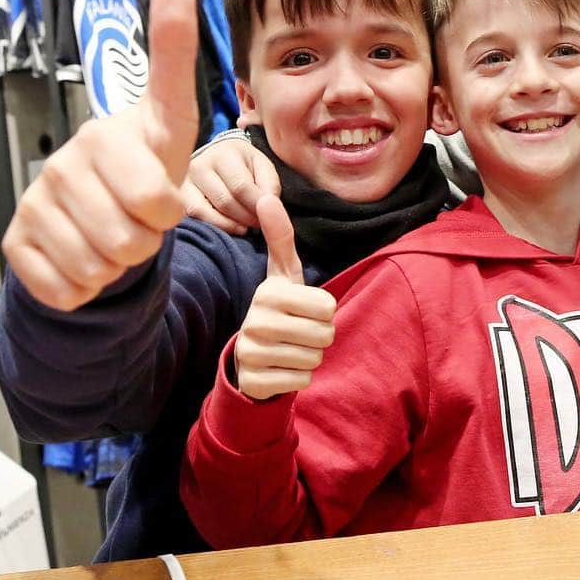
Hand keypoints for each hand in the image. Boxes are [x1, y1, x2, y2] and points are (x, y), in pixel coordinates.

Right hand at [2, 0, 199, 310]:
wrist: (96, 231)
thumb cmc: (143, 182)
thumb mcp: (170, 145)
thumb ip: (176, 87)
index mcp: (128, 127)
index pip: (166, 84)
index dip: (173, 36)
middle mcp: (79, 151)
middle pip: (145, 223)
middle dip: (155, 238)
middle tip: (143, 220)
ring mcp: (42, 194)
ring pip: (108, 260)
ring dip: (123, 264)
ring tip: (117, 236)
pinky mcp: (16, 239)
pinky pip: (72, 285)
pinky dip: (87, 287)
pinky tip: (84, 257)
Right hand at [182, 137, 280, 234]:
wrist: (219, 157)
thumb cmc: (244, 164)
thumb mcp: (263, 166)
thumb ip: (269, 185)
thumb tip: (267, 207)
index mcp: (224, 154)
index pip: (241, 187)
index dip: (257, 207)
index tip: (267, 216)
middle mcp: (199, 165)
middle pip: (224, 202)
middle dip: (246, 217)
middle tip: (259, 224)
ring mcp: (184, 181)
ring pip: (204, 211)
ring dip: (229, 225)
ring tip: (245, 227)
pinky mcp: (178, 196)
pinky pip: (192, 217)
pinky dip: (213, 225)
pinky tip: (229, 227)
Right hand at [234, 195, 335, 401]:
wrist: (250, 356)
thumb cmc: (278, 307)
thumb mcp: (283, 273)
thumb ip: (280, 236)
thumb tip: (266, 197)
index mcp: (269, 292)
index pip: (328, 306)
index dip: (324, 311)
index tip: (303, 309)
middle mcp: (256, 322)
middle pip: (325, 334)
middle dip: (320, 336)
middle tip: (300, 331)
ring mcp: (252, 354)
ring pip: (315, 358)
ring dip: (310, 356)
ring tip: (290, 347)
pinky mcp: (254, 382)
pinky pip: (302, 380)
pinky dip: (299, 377)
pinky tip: (282, 367)